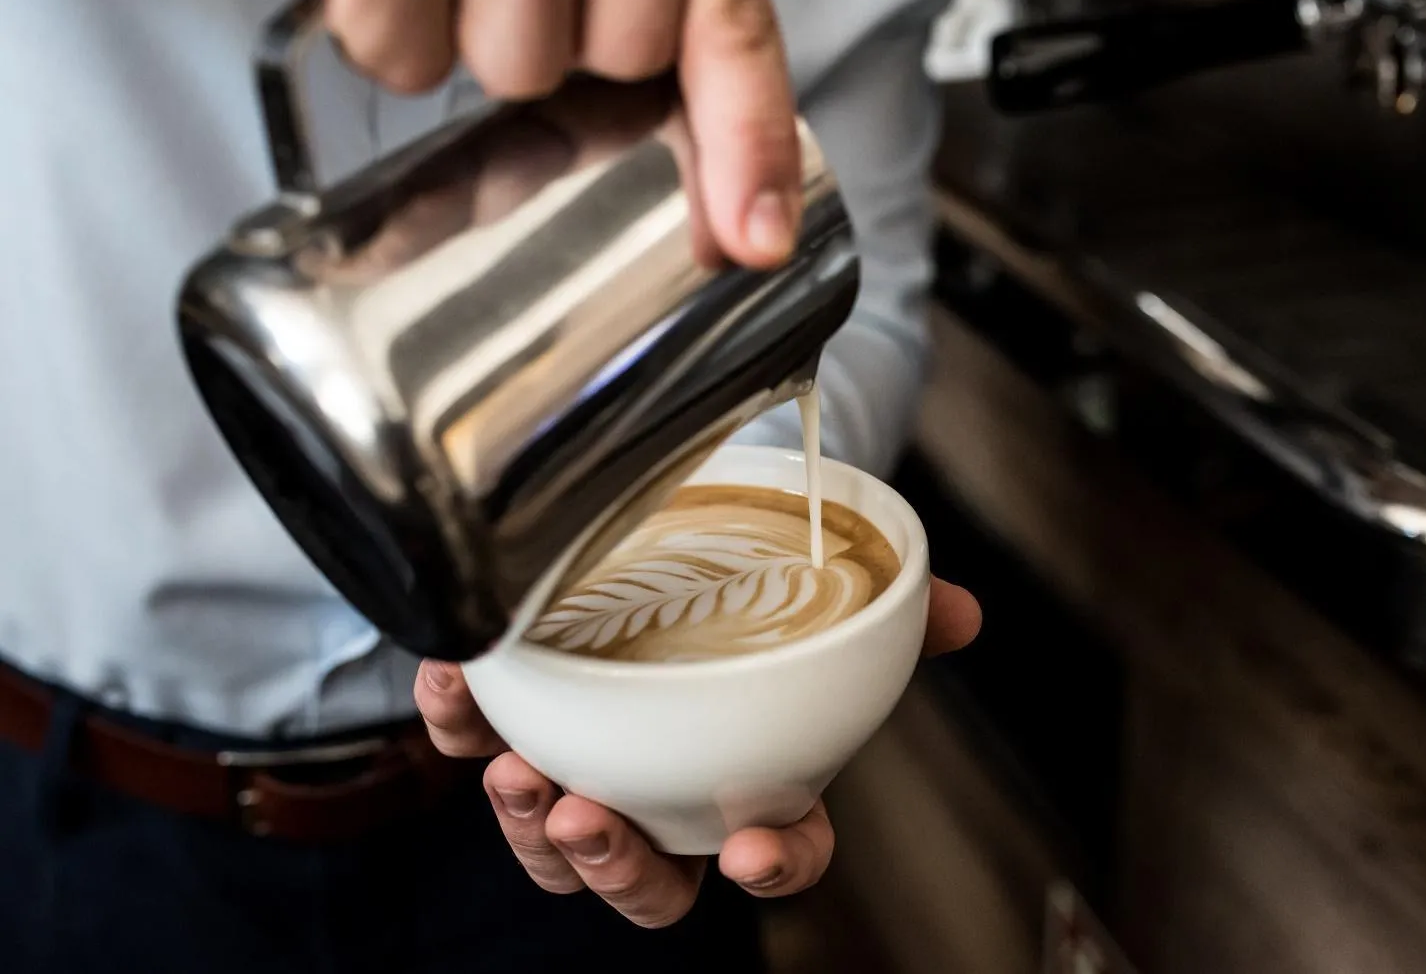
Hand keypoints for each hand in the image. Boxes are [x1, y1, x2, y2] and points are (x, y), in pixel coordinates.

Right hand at [151, 0, 800, 266]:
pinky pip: (411, 57)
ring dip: (455, 24)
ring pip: (517, 67)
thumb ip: (660, 9)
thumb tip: (735, 214)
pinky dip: (373, 19)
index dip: (749, 140)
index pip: (733, 18)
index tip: (757, 237)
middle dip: (550, 28)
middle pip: (623, 55)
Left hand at [414, 579, 981, 926]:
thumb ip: (882, 613)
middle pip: (647, 880)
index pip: (780, 848)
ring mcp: (579, 764)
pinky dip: (453, 720)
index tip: (749, 854)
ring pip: (551, 844)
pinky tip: (454, 678)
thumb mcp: (810, 598)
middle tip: (588, 819)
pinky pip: (461, 744)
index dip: (773, 863)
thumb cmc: (733, 600)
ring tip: (515, 773)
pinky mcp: (501, 722)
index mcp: (745, 779)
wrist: (649, 554)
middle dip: (617, 868)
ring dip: (528, 826)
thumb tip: (961, 612)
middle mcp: (658, 793)